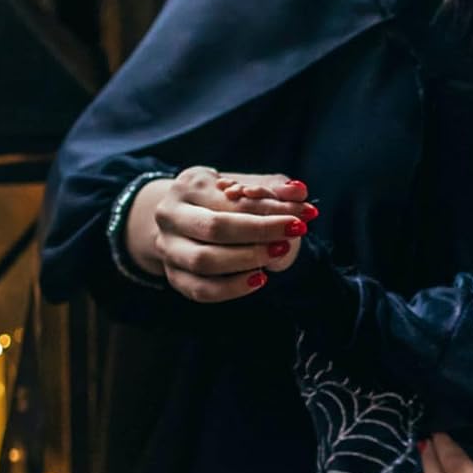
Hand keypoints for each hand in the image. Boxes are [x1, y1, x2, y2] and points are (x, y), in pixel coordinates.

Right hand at [126, 166, 314, 301]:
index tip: (305, 214)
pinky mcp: (173, 275)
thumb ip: (275, 187)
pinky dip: (231, 288)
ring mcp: (167, 248)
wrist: (181, 218)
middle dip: (260, 232)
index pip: (233, 199)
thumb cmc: (222, 197)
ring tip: (279, 252)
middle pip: (215, 228)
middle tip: (295, 232)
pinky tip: (259, 279)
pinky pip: (200, 289)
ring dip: (247, 260)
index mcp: (189, 185)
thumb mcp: (245, 182)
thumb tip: (300, 191)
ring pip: (204, 261)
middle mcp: (170, 215)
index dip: (272, 208)